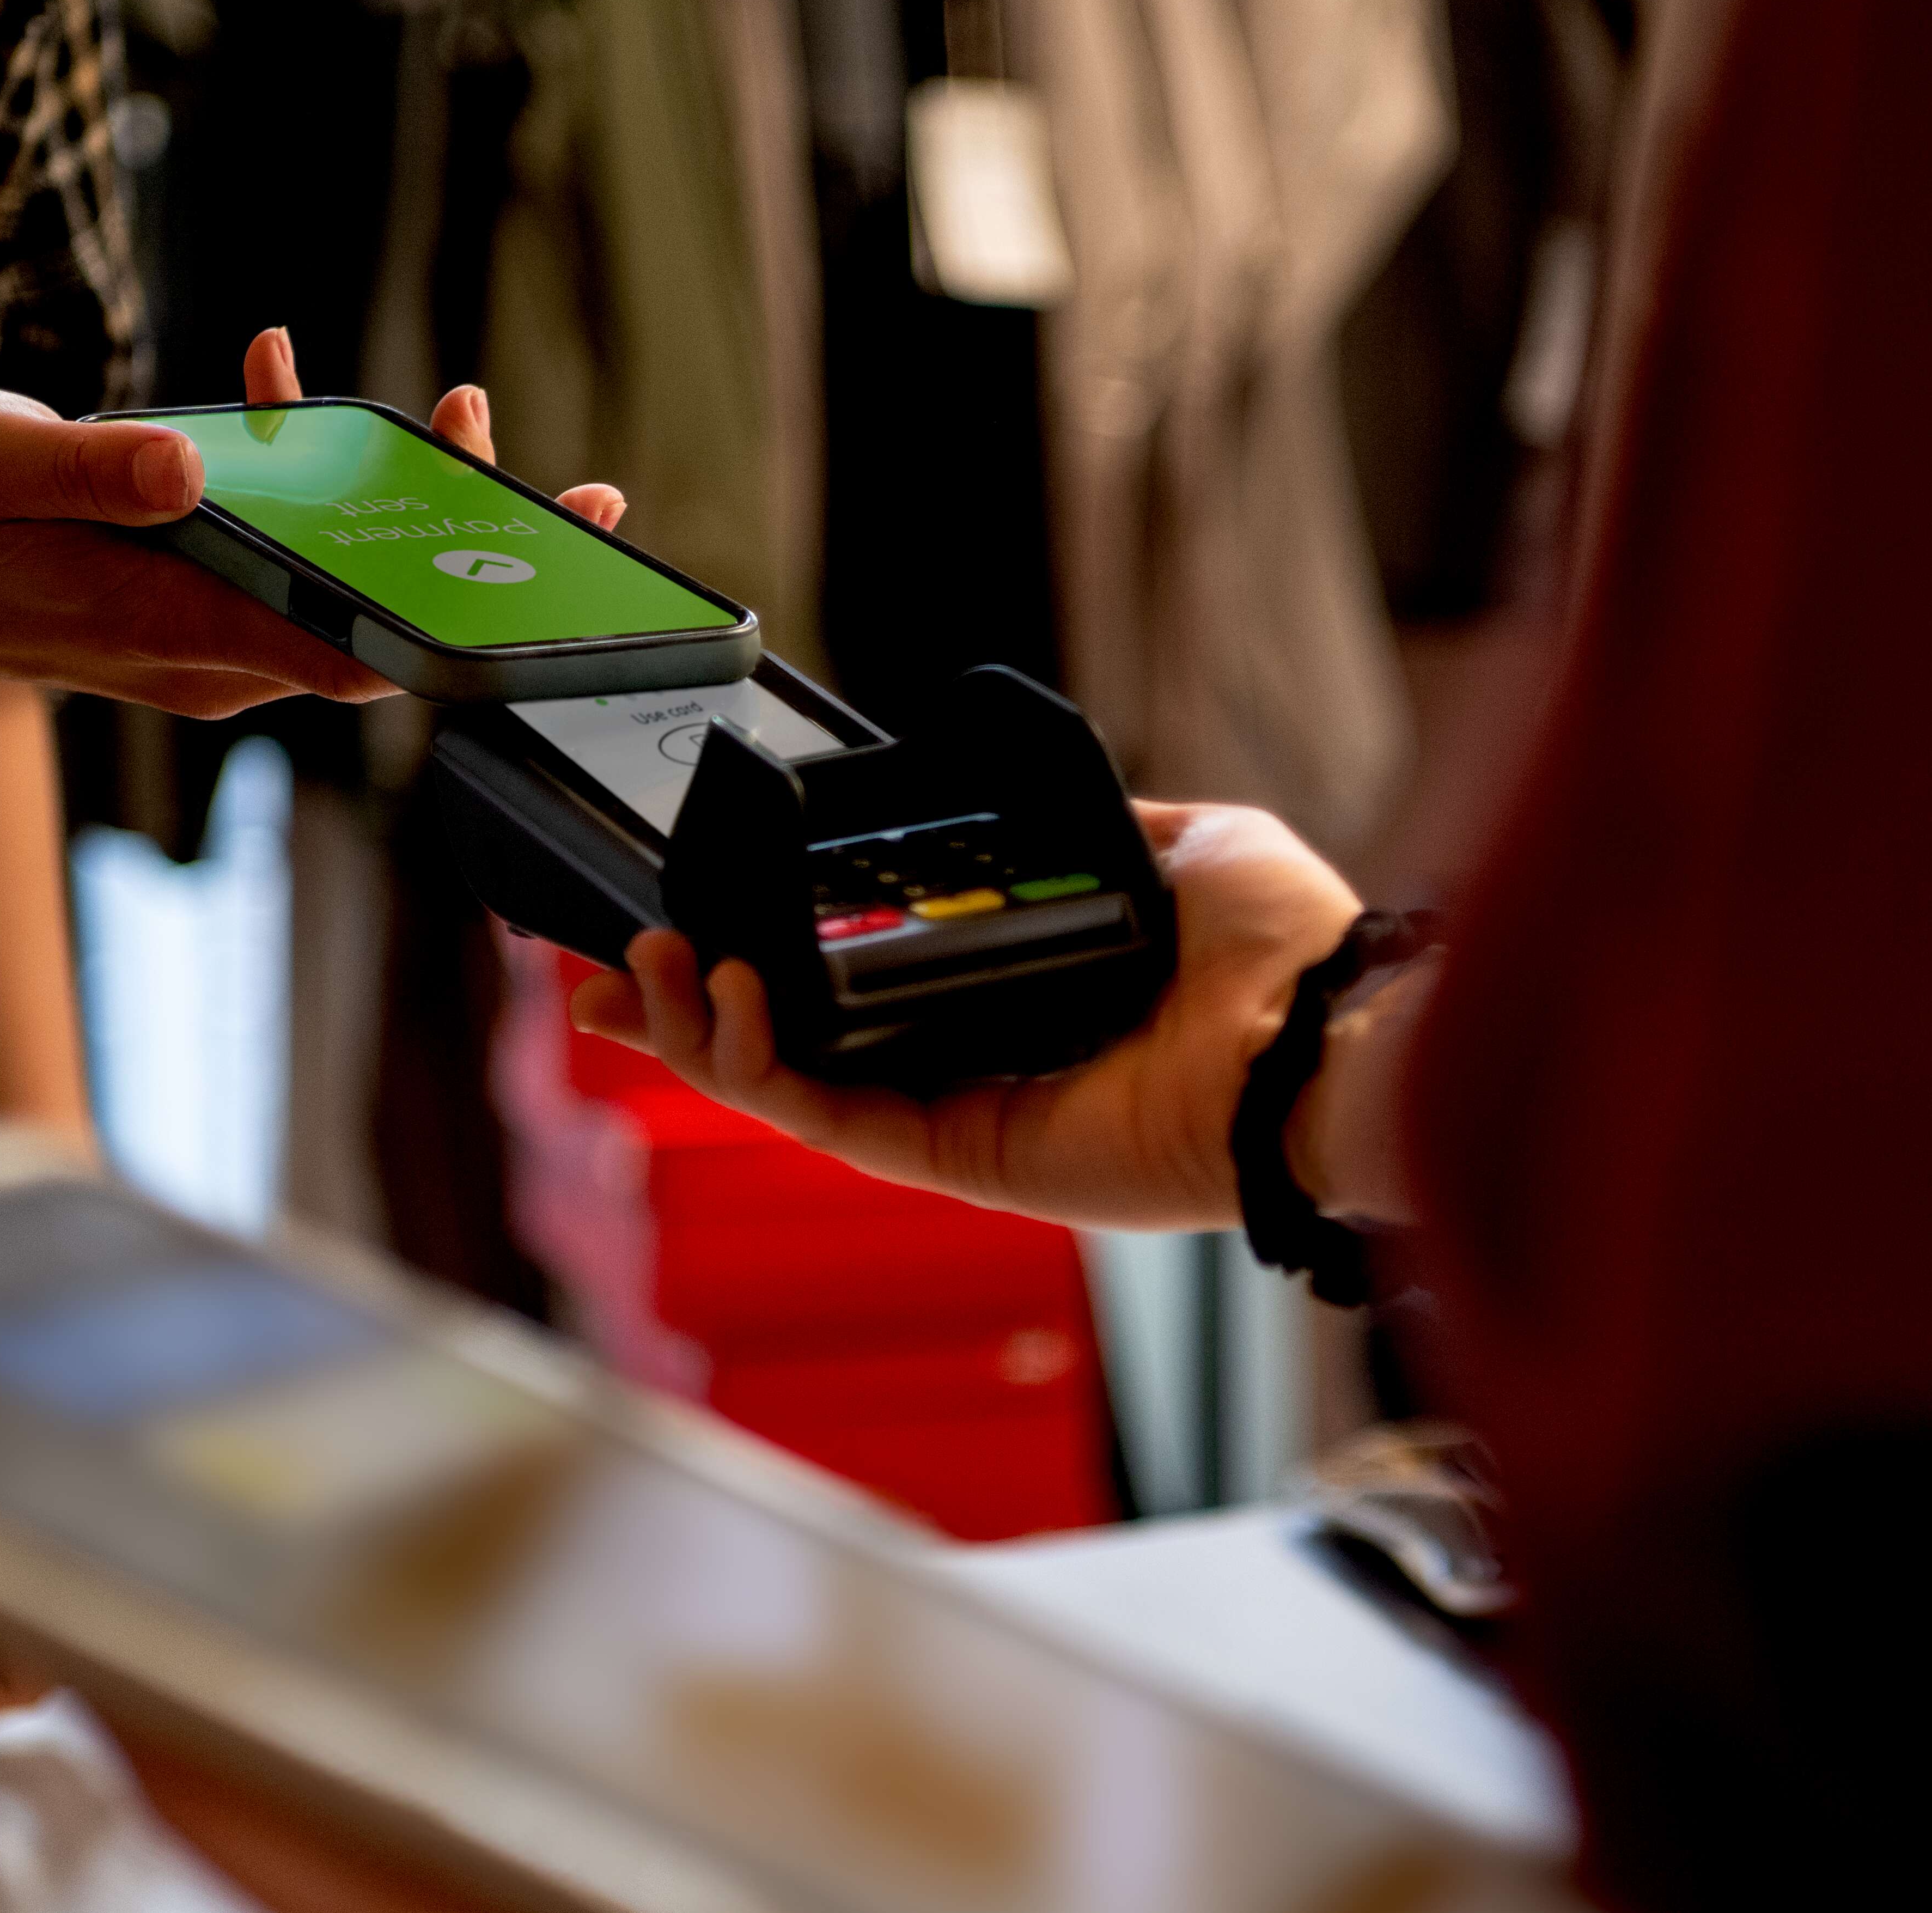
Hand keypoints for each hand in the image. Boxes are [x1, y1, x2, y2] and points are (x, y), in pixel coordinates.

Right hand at [0, 330, 626, 718]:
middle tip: (510, 445)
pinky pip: (286, 554)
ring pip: (340, 583)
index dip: (455, 616)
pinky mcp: (196, 599)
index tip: (539, 556)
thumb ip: (90, 471)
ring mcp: (205, 632)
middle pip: (372, 618)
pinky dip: (310, 479)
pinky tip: (280, 382)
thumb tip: (191, 469)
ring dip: (400, 502)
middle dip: (458, 537)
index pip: (349, 650)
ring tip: (454, 414)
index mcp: (170, 627)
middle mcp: (207, 650)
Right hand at [569, 800, 1363, 1228]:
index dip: (757, 952)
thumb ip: (1092, 815)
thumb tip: (1023, 775)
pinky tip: (717, 1000)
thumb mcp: (1186, 839)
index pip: (852, 981)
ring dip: (693, 1031)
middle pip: (788, 1044)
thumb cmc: (1285, 954)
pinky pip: (829, 1117)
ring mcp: (960, 1115)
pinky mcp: (963, 1156)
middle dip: (677, 1009)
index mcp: (1010, 992)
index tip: (683, 909)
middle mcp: (972, 1063)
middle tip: (604, 964)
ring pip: (784, 1085)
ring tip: (646, 968)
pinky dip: (755, 1067)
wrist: (1326, 1038)